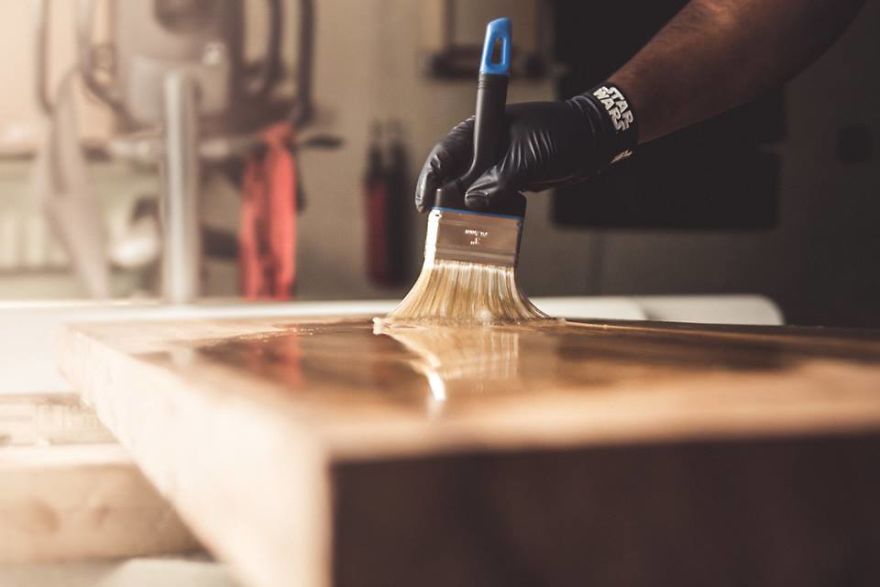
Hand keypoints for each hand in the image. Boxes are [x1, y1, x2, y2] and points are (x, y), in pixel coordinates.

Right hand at [414, 94, 633, 212]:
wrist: (595, 139)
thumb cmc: (562, 134)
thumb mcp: (528, 157)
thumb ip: (500, 180)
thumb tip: (473, 202)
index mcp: (482, 130)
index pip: (445, 154)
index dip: (431, 179)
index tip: (424, 204)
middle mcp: (484, 148)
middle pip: (453, 177)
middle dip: (446, 201)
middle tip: (441, 226)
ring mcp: (497, 166)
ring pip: (471, 193)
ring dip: (467, 213)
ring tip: (461, 234)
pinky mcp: (510, 181)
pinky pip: (491, 201)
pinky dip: (488, 215)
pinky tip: (486, 230)